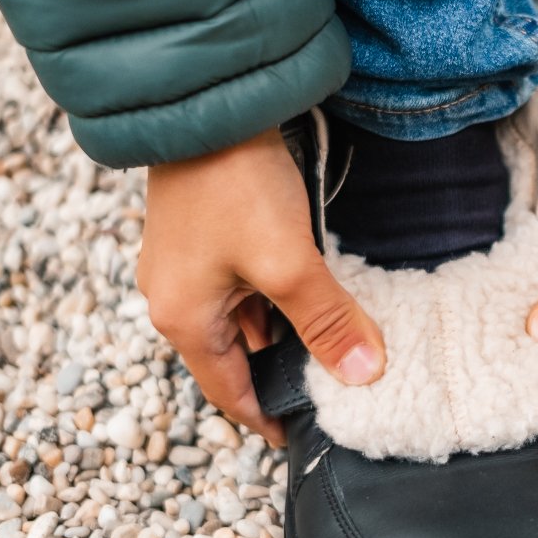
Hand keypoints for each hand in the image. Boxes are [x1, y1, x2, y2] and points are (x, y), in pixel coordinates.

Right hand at [138, 128, 385, 443]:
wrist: (207, 100)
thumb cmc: (234, 183)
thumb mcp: (288, 262)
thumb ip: (326, 321)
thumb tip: (363, 374)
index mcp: (184, 319)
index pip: (228, 392)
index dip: (267, 418)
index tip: (302, 437)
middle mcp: (174, 297)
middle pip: (237, 356)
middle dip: (284, 370)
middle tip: (337, 384)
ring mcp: (186, 264)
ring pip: (244, 317)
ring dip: (285, 329)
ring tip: (336, 341)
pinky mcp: (202, 232)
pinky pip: (243, 283)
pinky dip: (276, 295)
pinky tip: (315, 291)